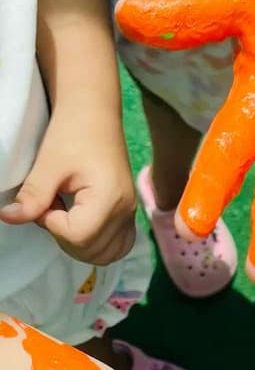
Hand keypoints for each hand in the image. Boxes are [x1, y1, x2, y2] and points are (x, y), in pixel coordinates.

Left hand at [0, 105, 136, 264]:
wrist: (94, 114)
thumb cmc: (72, 132)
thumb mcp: (48, 163)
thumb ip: (32, 196)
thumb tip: (8, 218)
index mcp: (108, 198)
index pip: (78, 236)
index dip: (53, 224)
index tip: (48, 200)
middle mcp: (124, 212)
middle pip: (91, 250)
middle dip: (64, 236)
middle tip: (54, 207)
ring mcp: (129, 215)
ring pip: (105, 255)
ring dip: (79, 244)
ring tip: (66, 215)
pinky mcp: (128, 215)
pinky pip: (118, 247)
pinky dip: (98, 246)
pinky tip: (82, 225)